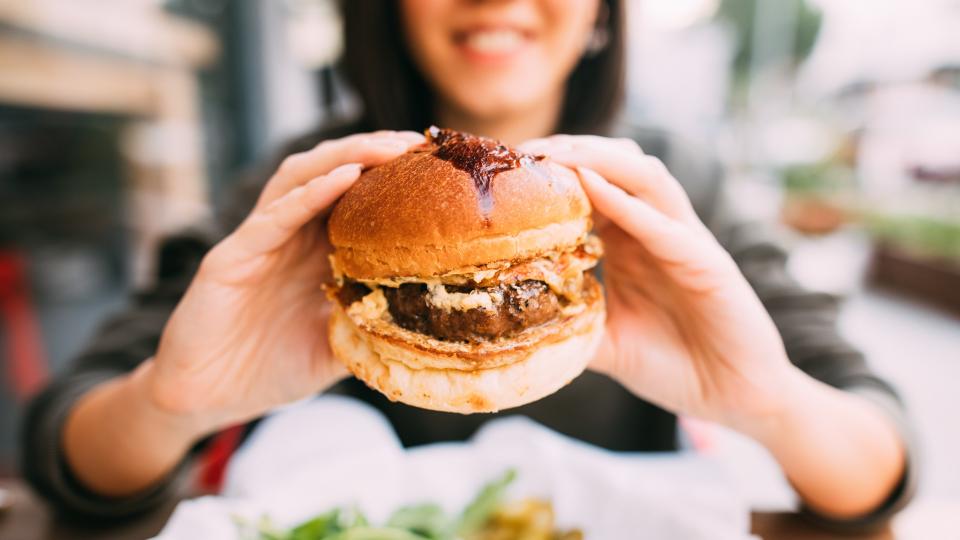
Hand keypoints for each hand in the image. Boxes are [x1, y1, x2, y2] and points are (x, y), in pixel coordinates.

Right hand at [148, 131, 424, 436]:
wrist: (206, 400)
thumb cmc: (269, 370)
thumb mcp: (336, 346)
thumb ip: (371, 327)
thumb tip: (429, 324)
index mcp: (314, 252)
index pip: (356, 198)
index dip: (393, 178)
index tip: (437, 167)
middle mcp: (288, 236)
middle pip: (331, 173)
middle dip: (373, 152)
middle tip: (417, 143)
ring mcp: (258, 242)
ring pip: (300, 179)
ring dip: (344, 157)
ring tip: (386, 147)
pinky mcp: (230, 258)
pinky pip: (272, 218)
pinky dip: (308, 194)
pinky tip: (343, 178)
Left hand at [520, 135, 797, 430]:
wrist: (735, 399)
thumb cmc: (674, 367)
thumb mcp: (606, 344)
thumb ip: (571, 325)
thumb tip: (514, 326)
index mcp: (632, 243)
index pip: (592, 187)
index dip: (553, 173)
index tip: (508, 169)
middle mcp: (657, 231)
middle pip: (616, 165)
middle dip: (570, 150)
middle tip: (523, 152)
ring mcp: (685, 242)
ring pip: (645, 176)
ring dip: (598, 159)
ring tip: (554, 154)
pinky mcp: (709, 263)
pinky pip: (665, 226)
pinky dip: (627, 203)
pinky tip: (591, 187)